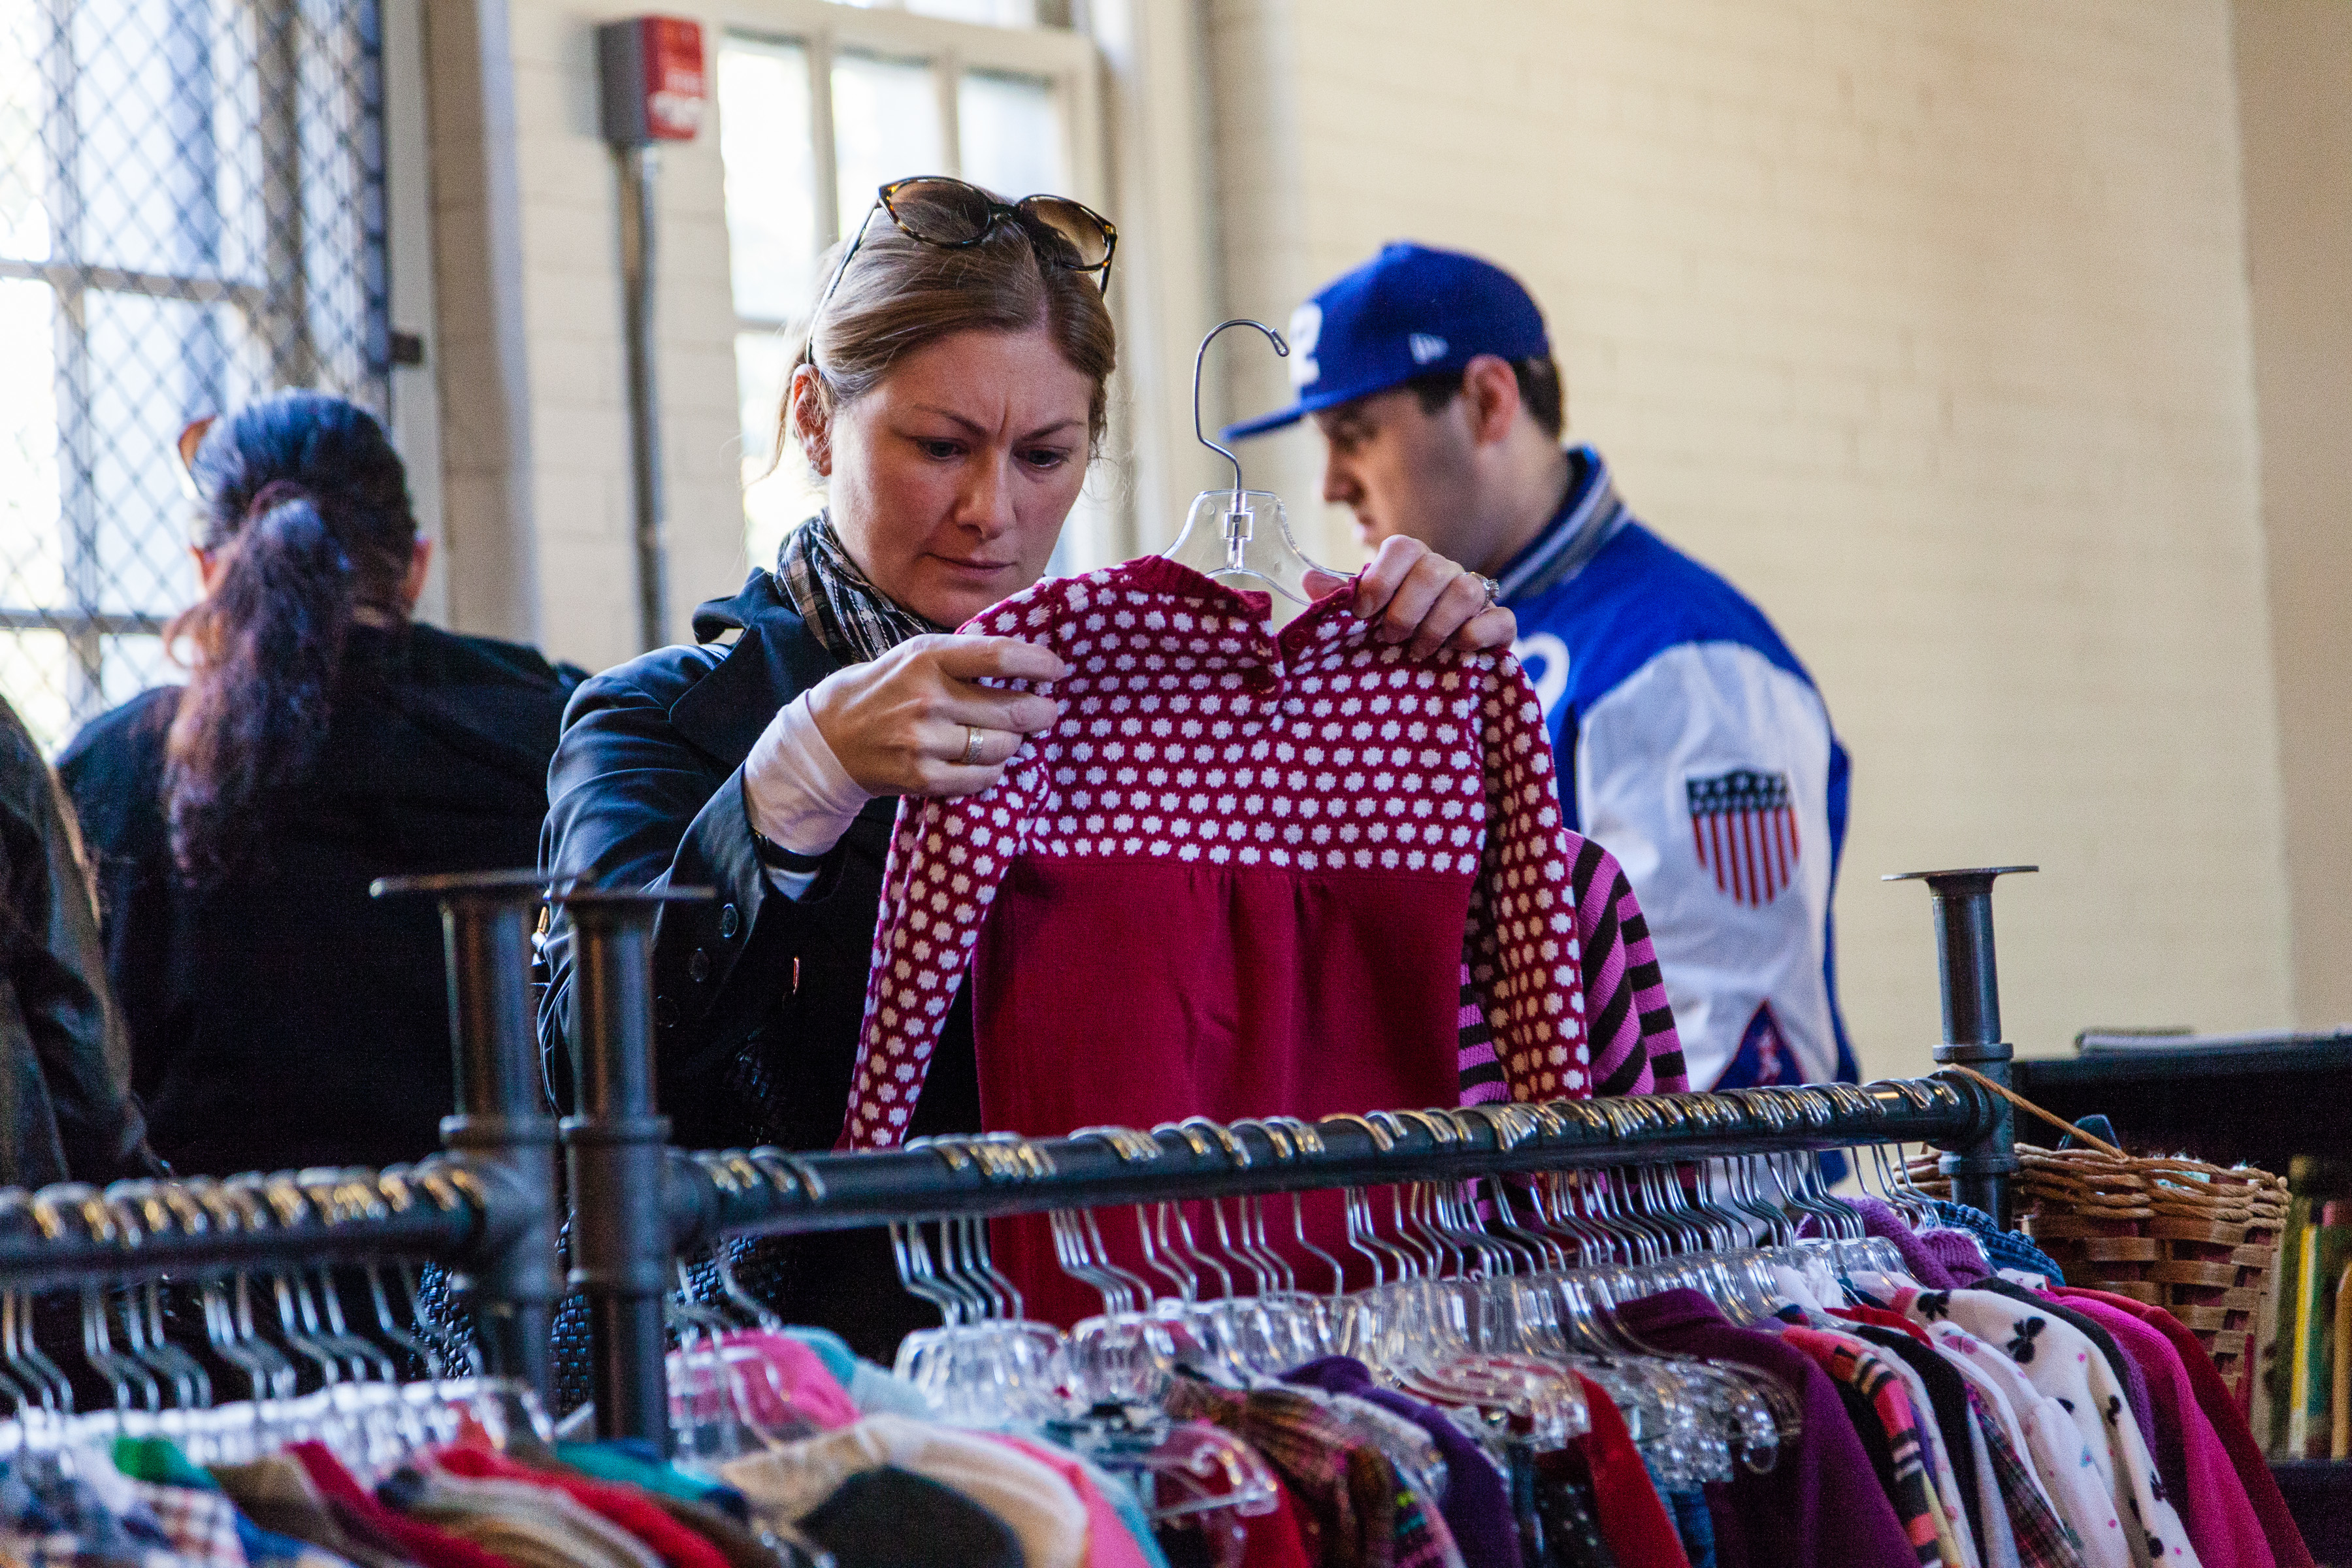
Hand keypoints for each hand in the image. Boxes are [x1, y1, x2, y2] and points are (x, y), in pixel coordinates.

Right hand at [804, 634, 1067, 797]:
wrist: (831, 738)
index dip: (1038, 664)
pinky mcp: (922, 777)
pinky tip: (986, 761)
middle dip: (1040, 712)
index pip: (999, 656)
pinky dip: (992, 770)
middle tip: (1046, 712)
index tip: (1057, 670)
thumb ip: (964, 655)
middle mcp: (928, 698)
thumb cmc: (884, 689)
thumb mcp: (915, 655)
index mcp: (928, 657)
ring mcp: (925, 741)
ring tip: (1007, 736)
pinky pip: (982, 777)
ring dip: (1013, 743)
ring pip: (1002, 747)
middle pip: (1012, 710)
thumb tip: (1026, 659)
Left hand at [1304, 535, 1515, 659]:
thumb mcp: (1362, 617)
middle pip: (1433, 570)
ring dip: (1438, 625)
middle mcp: (1445, 571)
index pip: (1401, 548)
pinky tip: (1458, 649)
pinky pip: (1501, 618)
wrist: (1431, 664)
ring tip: (1419, 651)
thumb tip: (1309, 581)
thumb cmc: (1391, 631)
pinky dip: (1479, 633)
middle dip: (1407, 610)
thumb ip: (1339, 599)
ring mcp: (1476, 595)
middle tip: (1391, 639)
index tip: (1362, 613)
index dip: (1381, 579)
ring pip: (1468, 591)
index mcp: (1411, 562)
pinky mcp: (1499, 625)